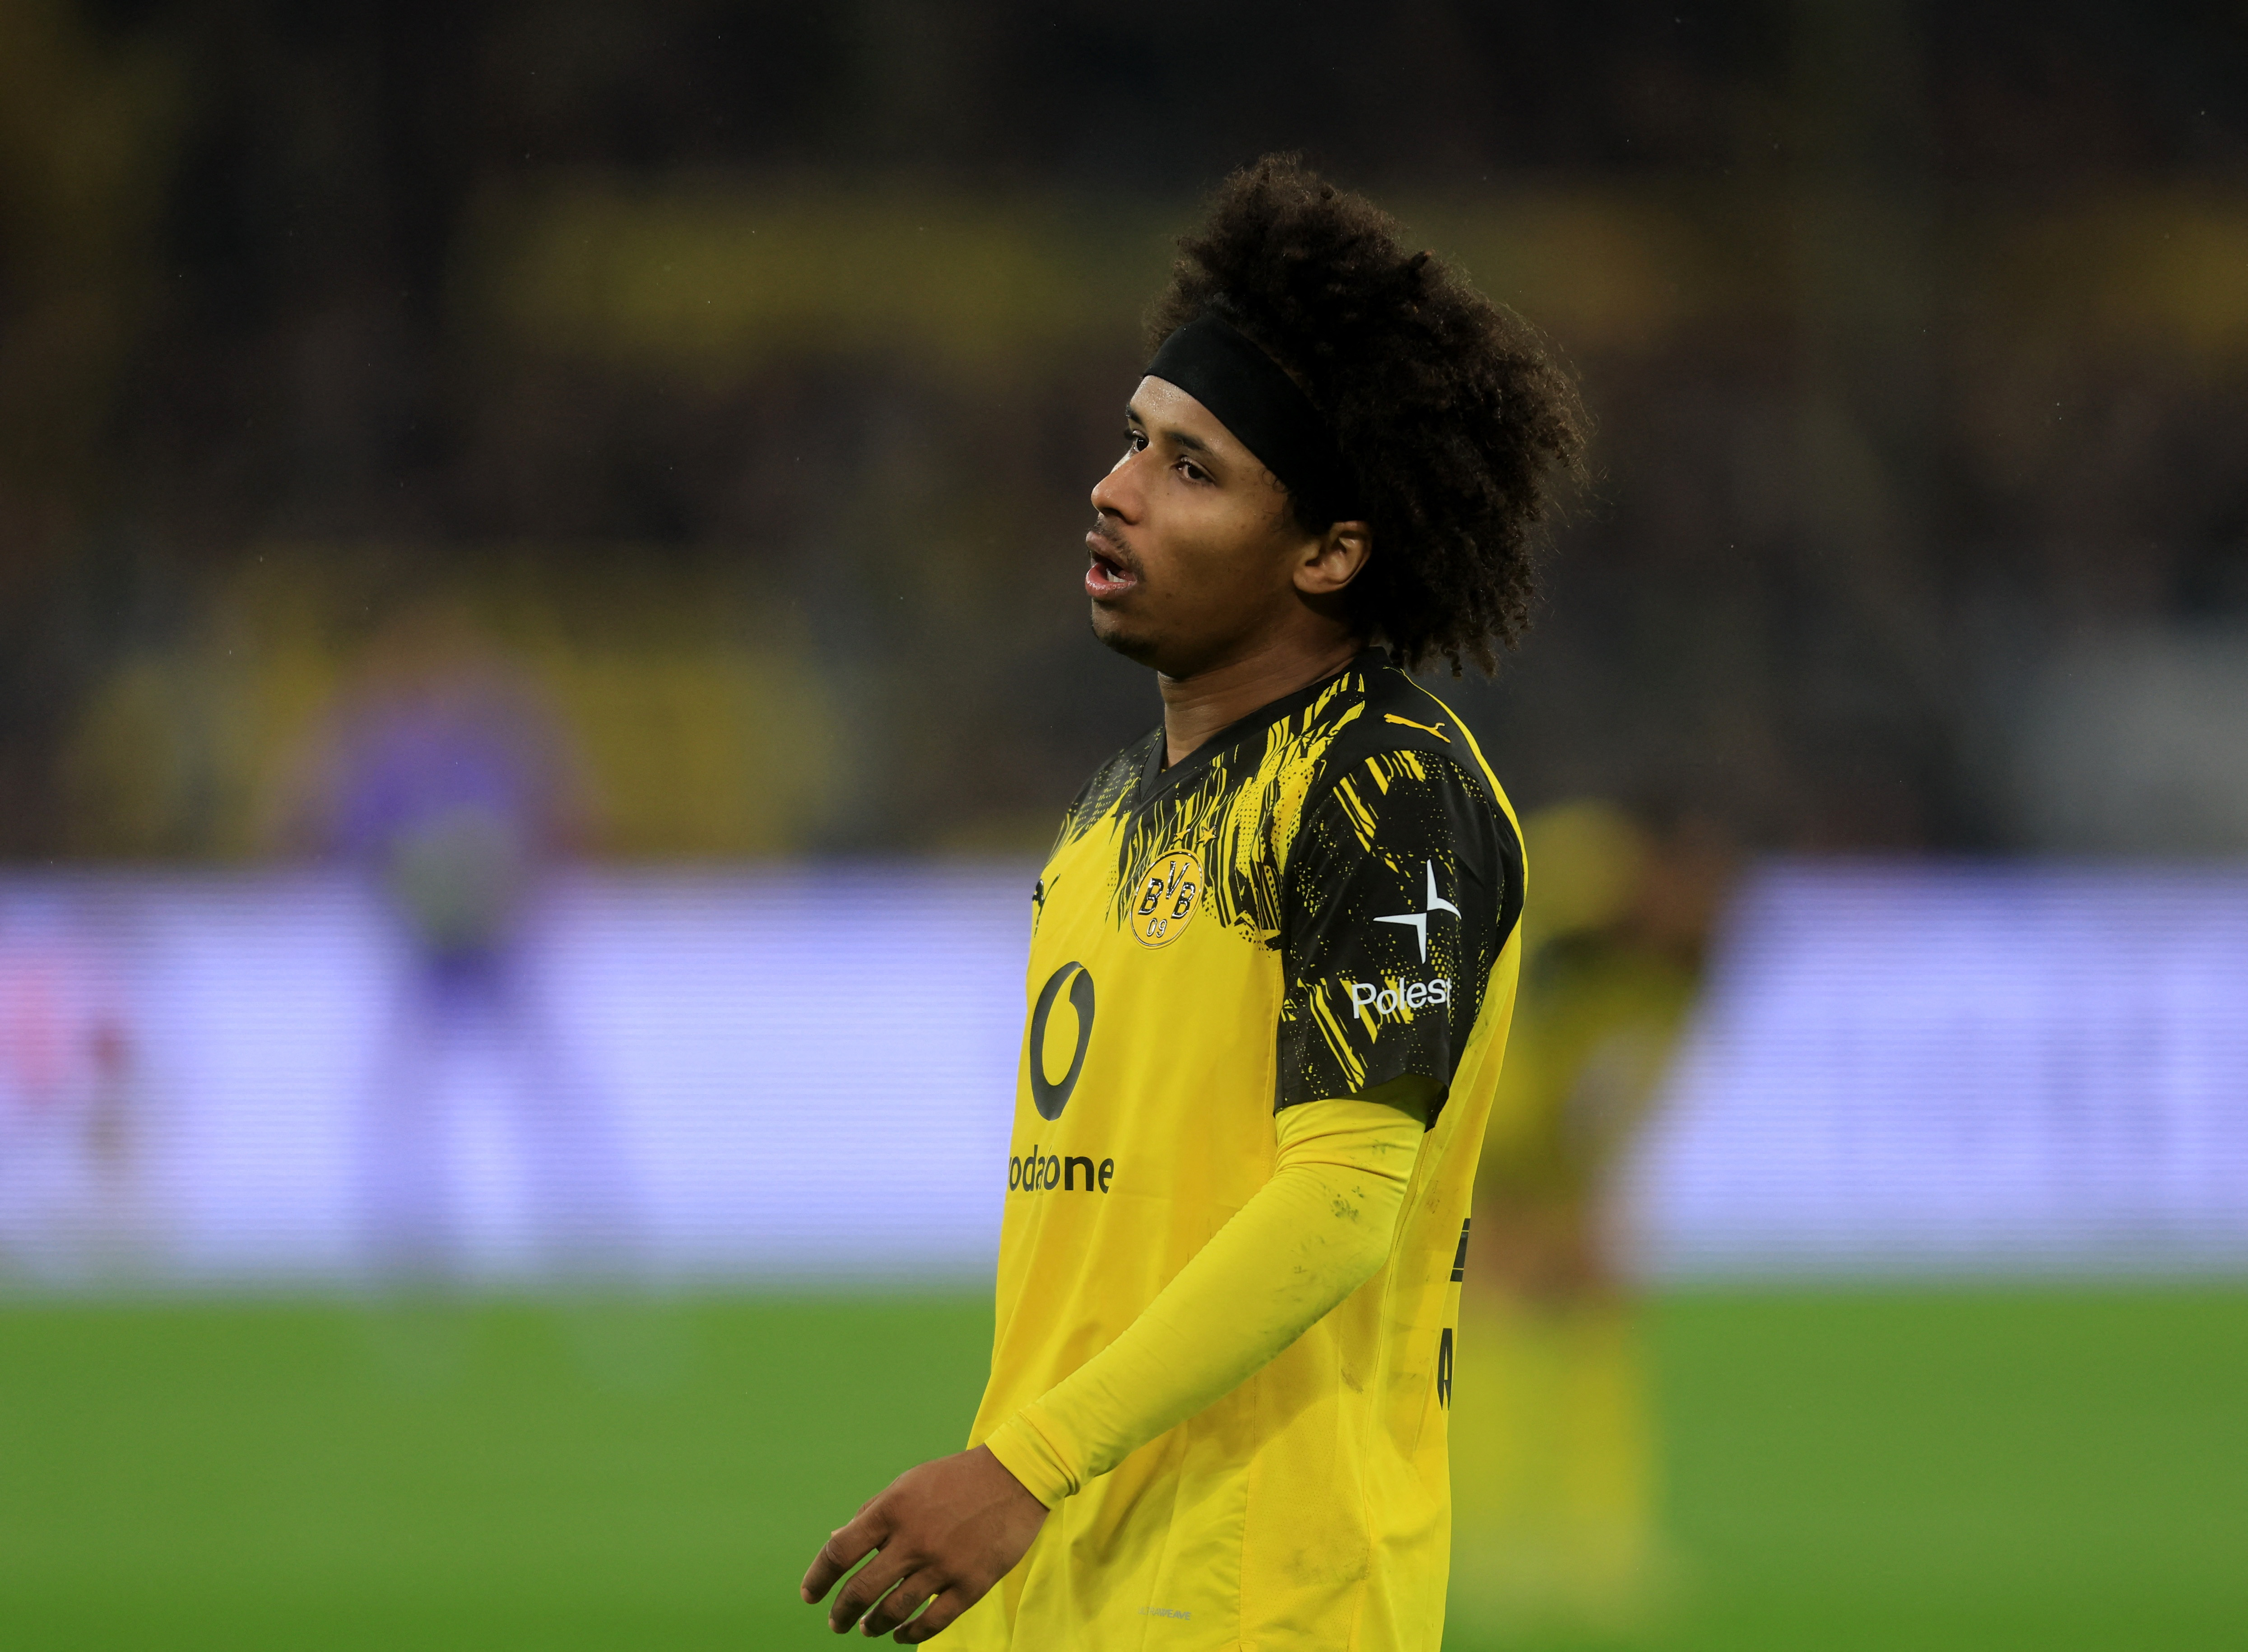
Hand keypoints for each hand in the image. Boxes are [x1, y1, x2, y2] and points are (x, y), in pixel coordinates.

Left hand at [800, 1446, 1048, 1641]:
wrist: (1016, 1475)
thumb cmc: (956, 1478)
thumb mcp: (908, 1483)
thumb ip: (872, 1512)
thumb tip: (835, 1538)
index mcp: (893, 1509)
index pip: (839, 1551)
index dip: (818, 1578)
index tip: (809, 1595)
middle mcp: (913, 1539)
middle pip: (862, 1589)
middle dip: (841, 1612)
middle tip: (837, 1622)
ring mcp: (943, 1564)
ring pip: (894, 1611)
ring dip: (874, 1625)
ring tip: (867, 1628)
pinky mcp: (971, 1584)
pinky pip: (932, 1622)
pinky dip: (910, 1635)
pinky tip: (901, 1635)